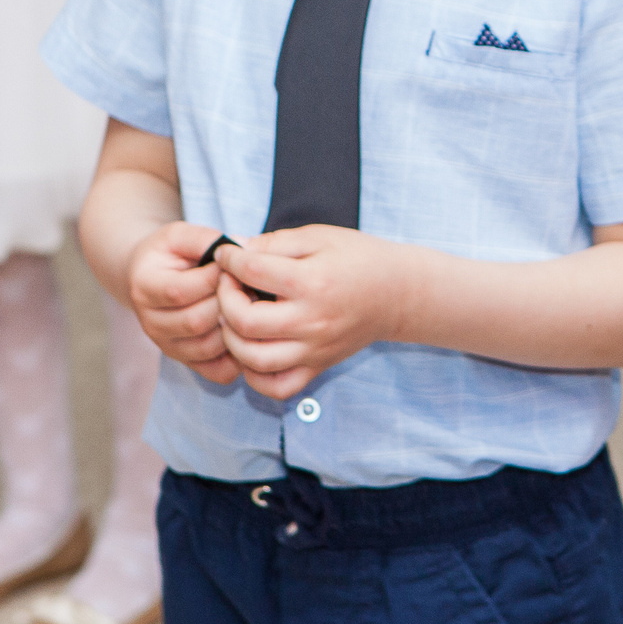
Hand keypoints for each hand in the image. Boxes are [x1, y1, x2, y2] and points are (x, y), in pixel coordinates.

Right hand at [125, 223, 238, 383]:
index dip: (214, 277)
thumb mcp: (180, 235)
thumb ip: (205, 239)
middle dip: (229, 303)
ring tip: (250, 305)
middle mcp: (151, 323)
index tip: (235, 264)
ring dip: (236, 328)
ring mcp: (167, 346)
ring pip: (208, 347)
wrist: (150, 279)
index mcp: (144, 288)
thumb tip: (240, 250)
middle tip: (250, 286)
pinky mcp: (185, 361)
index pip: (181, 291)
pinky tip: (247, 332)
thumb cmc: (169, 254)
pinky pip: (217, 371)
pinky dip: (238, 357)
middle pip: (196, 322)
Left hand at [215, 226, 410, 399]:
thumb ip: (276, 242)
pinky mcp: (318, 366)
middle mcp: (313, 321)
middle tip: (227, 285)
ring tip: (234, 318)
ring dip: (231, 338)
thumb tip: (237, 250)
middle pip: (246, 321)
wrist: (398, 293)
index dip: (229, 259)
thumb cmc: (359, 258)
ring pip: (254, 359)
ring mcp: (316, 349)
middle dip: (224, 299)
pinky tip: (250, 350)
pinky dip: (253, 375)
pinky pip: (277, 387)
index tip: (226, 254)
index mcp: (313, 282)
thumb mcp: (320, 236)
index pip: (253, 271)